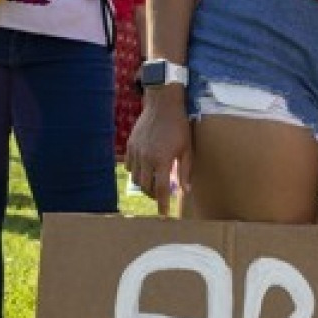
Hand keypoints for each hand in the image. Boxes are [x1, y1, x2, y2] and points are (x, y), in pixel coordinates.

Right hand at [126, 87, 192, 215]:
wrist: (162, 103)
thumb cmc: (178, 125)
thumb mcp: (187, 148)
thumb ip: (185, 170)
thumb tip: (185, 190)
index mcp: (162, 160)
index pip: (162, 189)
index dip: (163, 204)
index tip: (164, 214)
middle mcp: (146, 158)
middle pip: (146, 187)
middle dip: (154, 195)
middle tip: (161, 197)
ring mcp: (136, 152)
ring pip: (136, 179)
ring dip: (144, 186)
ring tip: (153, 185)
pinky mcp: (130, 146)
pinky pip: (129, 167)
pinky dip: (136, 173)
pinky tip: (143, 172)